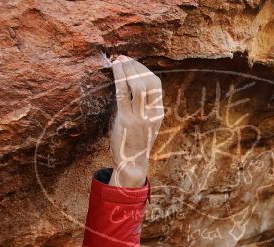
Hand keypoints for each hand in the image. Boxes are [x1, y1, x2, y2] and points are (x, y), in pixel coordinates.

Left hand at [108, 54, 164, 186]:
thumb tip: (131, 86)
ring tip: (117, 62)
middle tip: (123, 58)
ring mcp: (140, 117)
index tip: (131, 62)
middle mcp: (152, 113)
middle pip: (149, 81)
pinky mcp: (126, 120)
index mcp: (158, 112)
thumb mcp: (145, 122)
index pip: (156, 84)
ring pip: (138, 85)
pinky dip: (119, 78)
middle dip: (135, 66)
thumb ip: (143, 106)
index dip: (143, 70)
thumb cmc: (135, 141)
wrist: (132, 163)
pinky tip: (114, 69)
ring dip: (127, 70)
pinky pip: (123, 94)